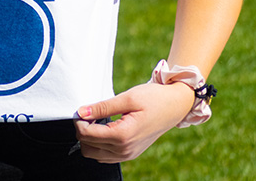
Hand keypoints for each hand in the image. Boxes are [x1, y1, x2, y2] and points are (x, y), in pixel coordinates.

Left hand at [74, 81, 194, 162]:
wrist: (175, 106)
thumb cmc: (153, 98)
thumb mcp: (127, 98)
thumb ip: (102, 107)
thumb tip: (81, 112)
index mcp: (123, 135)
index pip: (86, 135)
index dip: (79, 121)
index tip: (83, 110)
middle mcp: (124, 150)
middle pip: (87, 147)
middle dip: (82, 130)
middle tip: (90, 114)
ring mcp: (128, 155)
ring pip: (94, 154)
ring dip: (90, 139)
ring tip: (98, 121)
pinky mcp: (130, 154)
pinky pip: (104, 156)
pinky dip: (99, 144)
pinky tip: (105, 129)